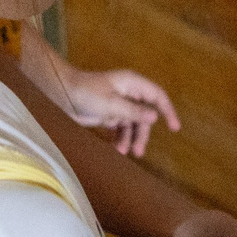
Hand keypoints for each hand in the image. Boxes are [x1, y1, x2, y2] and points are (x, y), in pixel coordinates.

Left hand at [58, 64, 179, 156]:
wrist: (61, 95)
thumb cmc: (86, 94)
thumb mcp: (111, 104)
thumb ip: (134, 111)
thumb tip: (154, 117)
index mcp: (132, 84)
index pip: (157, 95)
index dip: (168, 110)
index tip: (174, 128)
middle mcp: (129, 93)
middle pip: (145, 115)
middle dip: (142, 134)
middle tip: (139, 151)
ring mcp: (119, 104)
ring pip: (133, 125)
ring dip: (130, 139)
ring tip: (123, 152)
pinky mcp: (110, 114)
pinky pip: (121, 129)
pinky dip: (120, 138)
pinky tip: (117, 149)